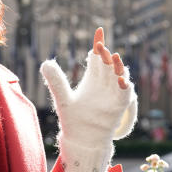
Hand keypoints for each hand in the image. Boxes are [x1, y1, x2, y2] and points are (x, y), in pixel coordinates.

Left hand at [40, 28, 137, 171]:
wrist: (82, 140)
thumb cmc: (73, 120)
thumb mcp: (62, 99)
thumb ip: (56, 81)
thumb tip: (45, 62)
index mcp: (92, 78)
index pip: (96, 57)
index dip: (98, 44)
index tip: (99, 31)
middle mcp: (104, 83)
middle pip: (107, 63)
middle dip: (105, 54)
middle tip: (100, 47)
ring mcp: (113, 94)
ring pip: (119, 75)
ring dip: (118, 66)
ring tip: (113, 57)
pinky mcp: (118, 106)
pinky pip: (125, 94)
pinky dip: (125, 86)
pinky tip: (122, 80)